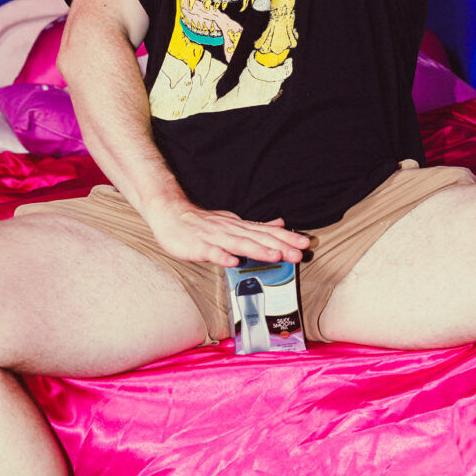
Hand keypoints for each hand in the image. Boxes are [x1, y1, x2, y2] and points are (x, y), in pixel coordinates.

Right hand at [143, 197, 308, 267]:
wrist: (170, 213)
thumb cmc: (202, 223)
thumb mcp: (233, 222)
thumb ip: (256, 226)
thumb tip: (280, 223)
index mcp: (239, 227)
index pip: (267, 232)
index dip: (286, 238)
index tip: (304, 244)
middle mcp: (230, 230)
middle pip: (258, 238)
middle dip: (280, 246)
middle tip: (299, 253)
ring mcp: (214, 238)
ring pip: (239, 244)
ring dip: (258, 250)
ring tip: (275, 256)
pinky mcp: (198, 246)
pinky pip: (212, 252)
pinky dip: (223, 257)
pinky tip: (234, 262)